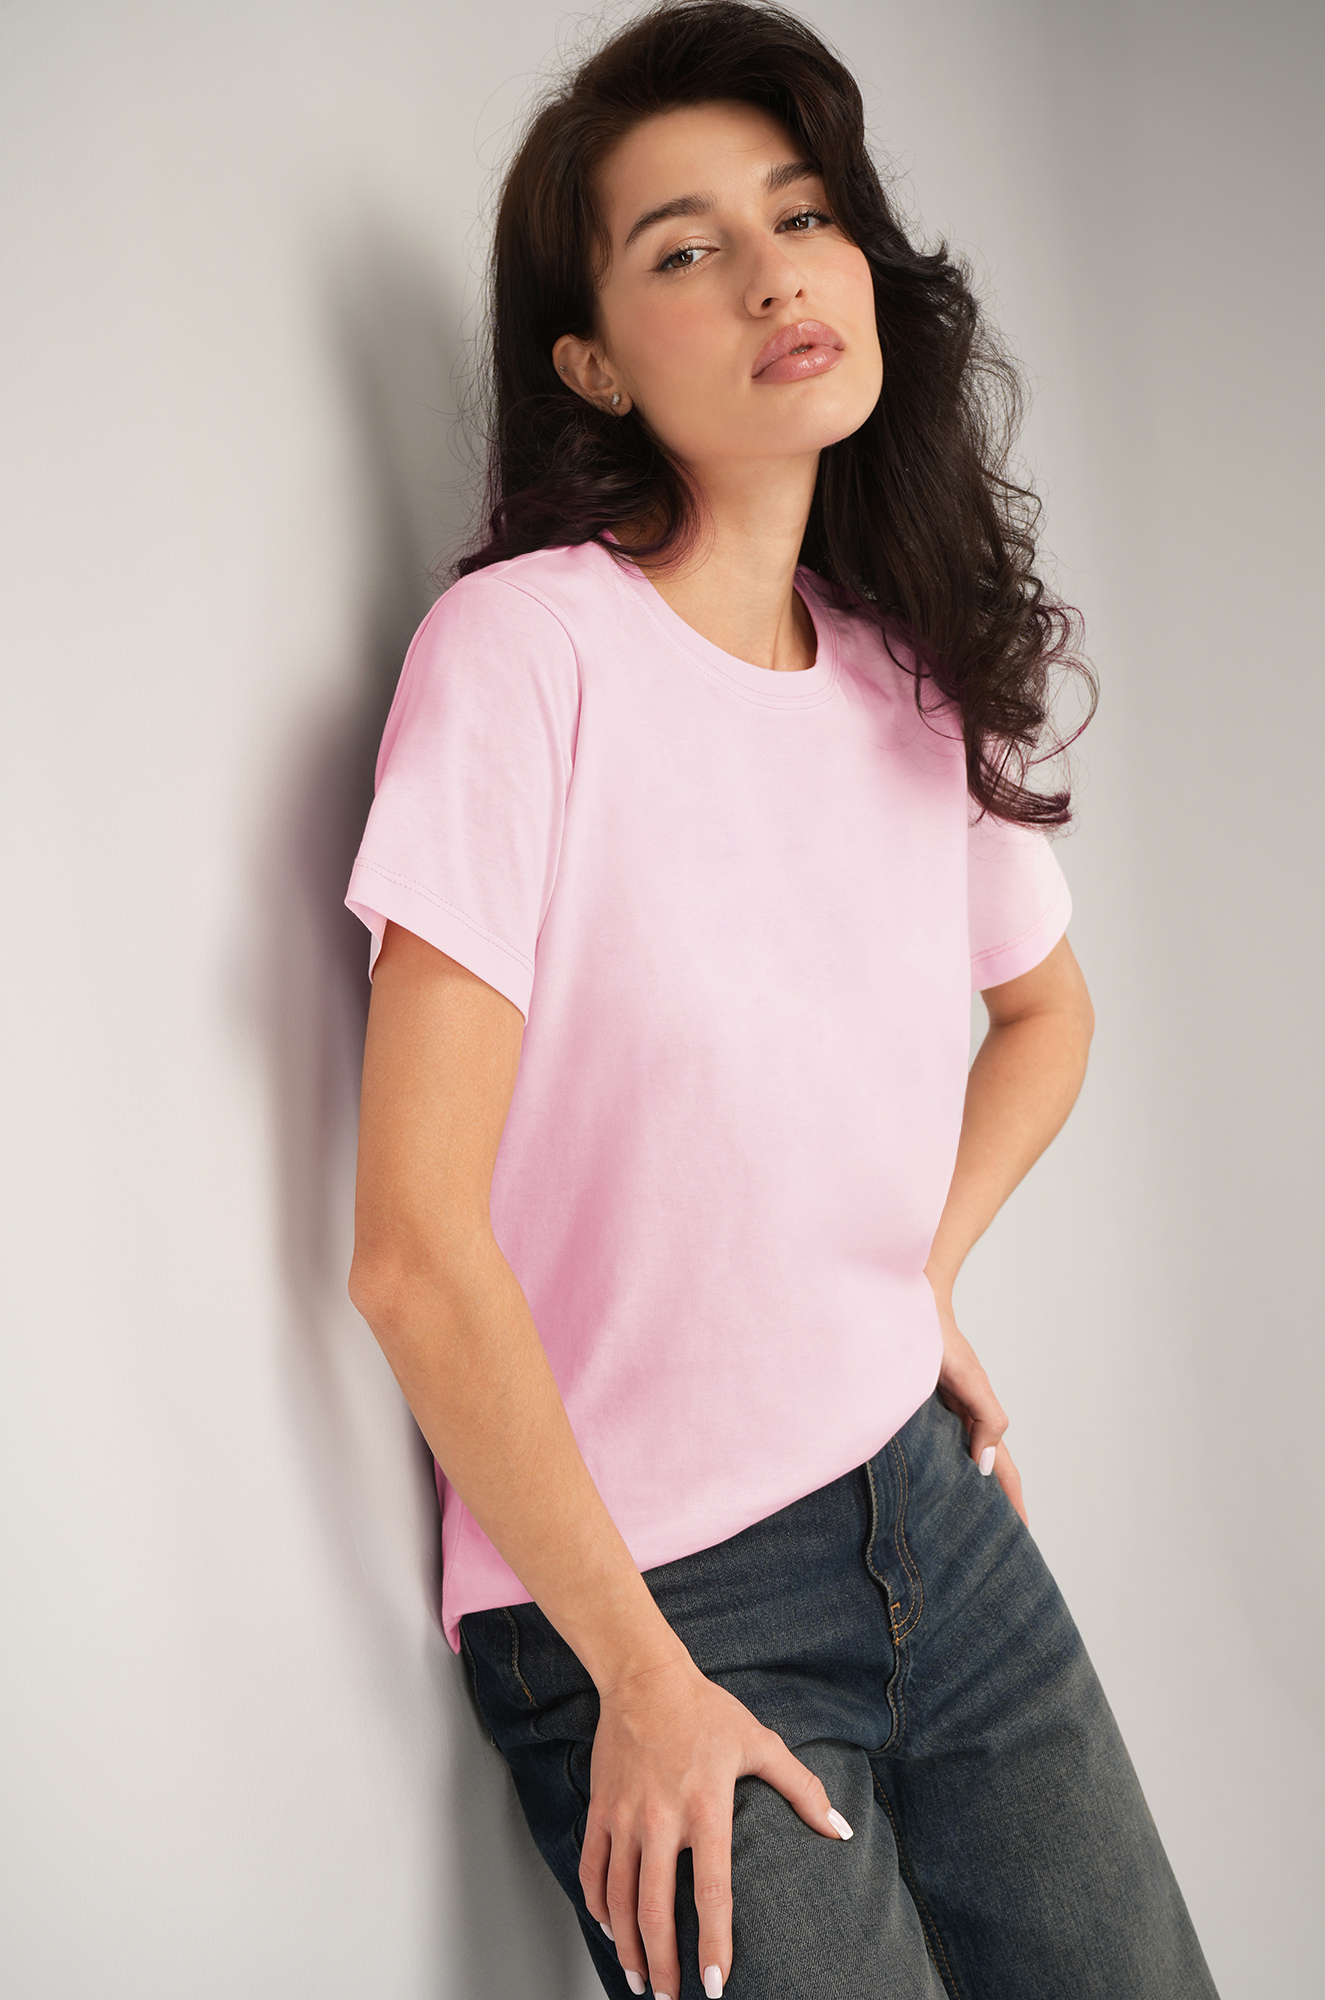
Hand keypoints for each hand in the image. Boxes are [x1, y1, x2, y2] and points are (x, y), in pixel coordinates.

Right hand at [581, 1653, 850, 1998]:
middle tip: (671, 1998)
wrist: (643, 1677)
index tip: (716, 1985)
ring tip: (640, 1979)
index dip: (714, 1943)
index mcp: (705, 1807)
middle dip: (663, 1963)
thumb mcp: (760, 1743)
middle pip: (655, 1909)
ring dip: (628, 1946)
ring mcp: (625, 1816)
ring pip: (618, 1898)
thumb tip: (840, 1830)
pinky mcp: (600, 1809)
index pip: (710, 1891)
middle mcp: (660, 1818)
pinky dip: (597, 1905)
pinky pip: (592, 1868)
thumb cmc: (706, 1710)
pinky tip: (610, 1928)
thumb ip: (802, 1789)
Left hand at [927, 1281, 1028, 1526]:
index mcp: (979, 1419)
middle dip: (990, 1508)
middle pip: (981, 1475)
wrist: (906, 1309)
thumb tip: (985, 1464)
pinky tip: (921, 1490)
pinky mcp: (915, 1416)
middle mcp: (961, 1424)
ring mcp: (939, 1422)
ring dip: (961, 1494)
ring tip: (956, 1529)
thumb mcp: (967, 1377)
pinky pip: (929, 1454)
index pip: (1002, 1470)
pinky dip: (934, 1475)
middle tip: (990, 1546)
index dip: (1013, 1502)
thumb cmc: (938, 1338)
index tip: (1022, 1536)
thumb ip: (985, 1416)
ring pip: (954, 1467)